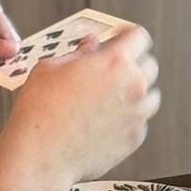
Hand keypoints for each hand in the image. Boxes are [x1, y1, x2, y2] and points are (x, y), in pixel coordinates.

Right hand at [0, 25, 160, 190]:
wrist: (40, 156)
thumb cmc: (40, 112)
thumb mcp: (51, 68)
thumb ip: (79, 52)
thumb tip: (91, 45)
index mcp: (115, 62)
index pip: (139, 37)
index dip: (128, 35)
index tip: (122, 37)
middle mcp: (133, 86)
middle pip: (149, 64)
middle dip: (133, 63)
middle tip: (113, 69)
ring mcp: (137, 114)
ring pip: (150, 96)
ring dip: (135, 92)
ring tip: (110, 98)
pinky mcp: (134, 138)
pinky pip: (140, 122)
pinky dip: (128, 119)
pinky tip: (105, 121)